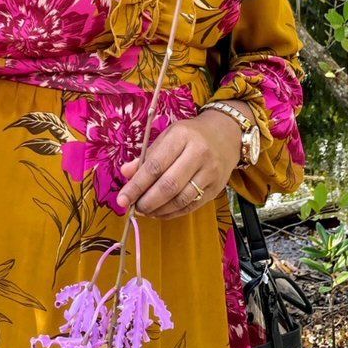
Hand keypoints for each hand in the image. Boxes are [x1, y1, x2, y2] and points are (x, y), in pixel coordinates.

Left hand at [115, 111, 243, 217]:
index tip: (122, 199)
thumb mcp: (167, 136)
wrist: (225, 134)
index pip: (155, 165)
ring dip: (159, 209)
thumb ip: (146, 156)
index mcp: (181, 137)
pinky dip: (172, 213)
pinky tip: (160, 212)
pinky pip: (191, 205)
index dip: (136, 185)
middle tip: (133, 208)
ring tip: (145, 210)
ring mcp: (210, 172)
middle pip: (169, 185)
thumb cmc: (190, 135)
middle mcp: (198, 153)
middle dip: (147, 201)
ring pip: (181, 199)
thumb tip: (125, 173)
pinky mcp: (217, 188)